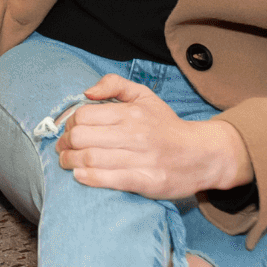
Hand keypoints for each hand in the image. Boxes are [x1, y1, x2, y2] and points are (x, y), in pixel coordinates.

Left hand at [55, 75, 252, 199]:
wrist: (203, 154)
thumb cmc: (167, 126)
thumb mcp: (145, 96)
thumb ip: (115, 85)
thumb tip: (87, 92)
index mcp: (132, 113)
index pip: (84, 115)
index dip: (69, 123)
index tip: (68, 130)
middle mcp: (135, 134)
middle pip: (82, 137)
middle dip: (65, 144)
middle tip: (62, 148)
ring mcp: (141, 158)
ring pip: (91, 158)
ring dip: (70, 162)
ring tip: (66, 162)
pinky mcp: (147, 181)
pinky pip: (109, 179)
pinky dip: (88, 177)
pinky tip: (80, 176)